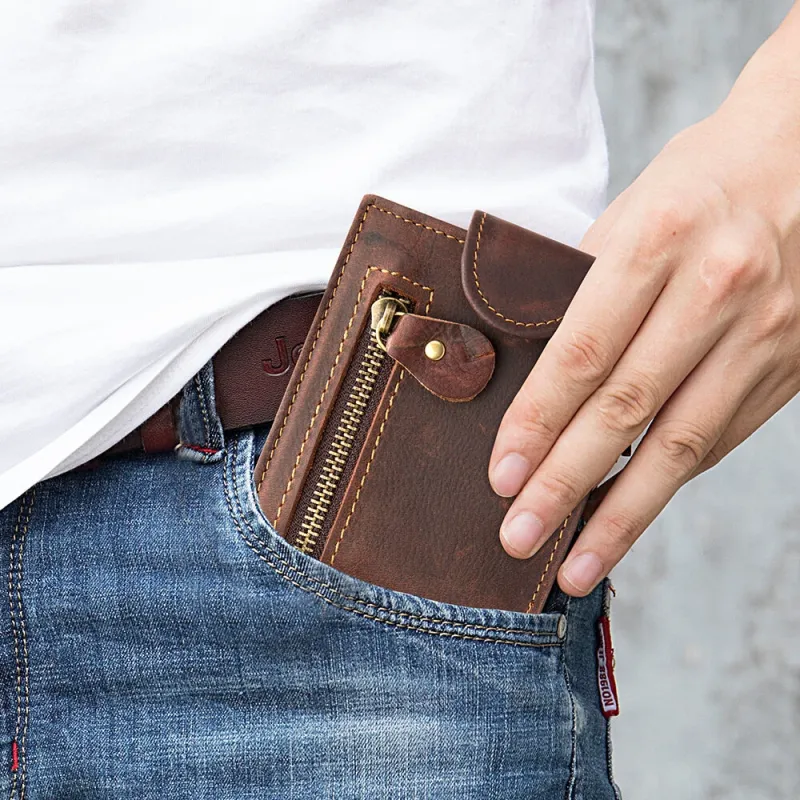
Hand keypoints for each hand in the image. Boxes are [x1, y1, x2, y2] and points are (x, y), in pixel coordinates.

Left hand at [488, 16, 799, 596]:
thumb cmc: (701, 179)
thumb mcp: (632, 210)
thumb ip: (586, 290)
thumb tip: (535, 373)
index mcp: (659, 239)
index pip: (582, 353)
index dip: (537, 422)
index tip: (500, 475)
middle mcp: (715, 290)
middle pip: (626, 409)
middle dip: (565, 482)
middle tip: (518, 537)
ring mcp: (763, 332)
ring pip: (681, 443)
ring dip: (622, 513)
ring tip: (575, 564)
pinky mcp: (790, 364)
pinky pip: (718, 438)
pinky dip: (667, 482)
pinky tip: (629, 514)